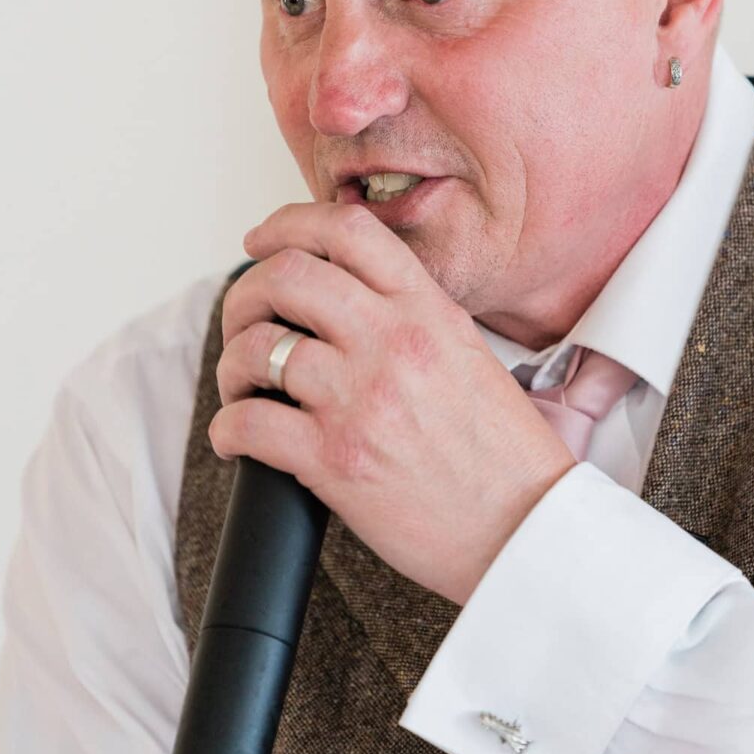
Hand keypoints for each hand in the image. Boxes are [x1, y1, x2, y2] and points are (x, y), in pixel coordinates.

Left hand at [208, 202, 576, 605]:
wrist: (526, 529)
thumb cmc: (504, 457)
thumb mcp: (471, 357)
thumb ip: (416, 320)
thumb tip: (350, 302)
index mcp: (429, 311)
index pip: (347, 230)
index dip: (288, 224)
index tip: (262, 240)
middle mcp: (393, 342)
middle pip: (285, 276)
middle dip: (246, 295)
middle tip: (245, 322)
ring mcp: (361, 398)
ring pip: (257, 347)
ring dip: (233, 365)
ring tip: (242, 387)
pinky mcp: (335, 459)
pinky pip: (247, 422)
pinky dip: (226, 428)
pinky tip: (237, 438)